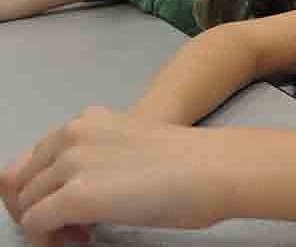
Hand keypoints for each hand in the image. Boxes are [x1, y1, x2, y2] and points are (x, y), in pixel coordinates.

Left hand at [5, 107, 224, 244]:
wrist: (213, 167)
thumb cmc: (189, 161)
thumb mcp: (133, 144)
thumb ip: (100, 156)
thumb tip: (82, 189)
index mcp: (89, 120)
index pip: (36, 157)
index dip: (46, 186)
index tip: (67, 205)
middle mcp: (73, 135)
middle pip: (24, 180)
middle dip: (40, 206)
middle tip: (72, 226)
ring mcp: (72, 163)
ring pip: (26, 202)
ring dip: (44, 224)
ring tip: (77, 235)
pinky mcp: (76, 196)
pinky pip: (35, 224)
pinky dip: (47, 239)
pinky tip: (78, 241)